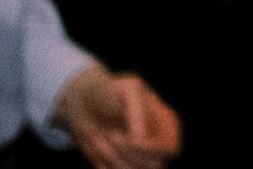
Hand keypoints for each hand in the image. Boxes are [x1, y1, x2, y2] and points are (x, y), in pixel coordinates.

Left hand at [54, 64, 180, 168]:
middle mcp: (156, 145)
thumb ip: (138, 112)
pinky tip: (96, 143)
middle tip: (110, 134)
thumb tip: (141, 138)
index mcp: (167, 125)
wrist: (84, 100)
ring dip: (111, 157)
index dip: (147, 149)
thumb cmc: (111, 90)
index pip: (169, 149)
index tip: (121, 137)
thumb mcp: (128, 91)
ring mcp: (137, 157)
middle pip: (152, 165)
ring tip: (99, 137)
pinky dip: (102, 164)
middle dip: (127, 154)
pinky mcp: (118, 164)